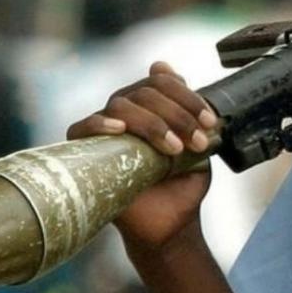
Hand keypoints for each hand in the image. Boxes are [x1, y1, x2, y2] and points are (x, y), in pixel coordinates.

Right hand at [66, 62, 217, 253]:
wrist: (171, 223)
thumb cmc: (181, 183)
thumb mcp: (198, 144)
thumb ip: (190, 111)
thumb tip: (169, 69)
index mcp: (152, 105)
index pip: (163, 81)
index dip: (188, 97)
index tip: (209, 122)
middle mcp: (126, 111)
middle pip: (145, 91)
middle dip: (177, 114)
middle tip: (197, 142)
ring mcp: (106, 131)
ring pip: (121, 105)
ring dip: (152, 123)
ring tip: (173, 149)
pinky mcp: (86, 152)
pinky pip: (82, 128)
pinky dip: (100, 123)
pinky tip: (120, 129)